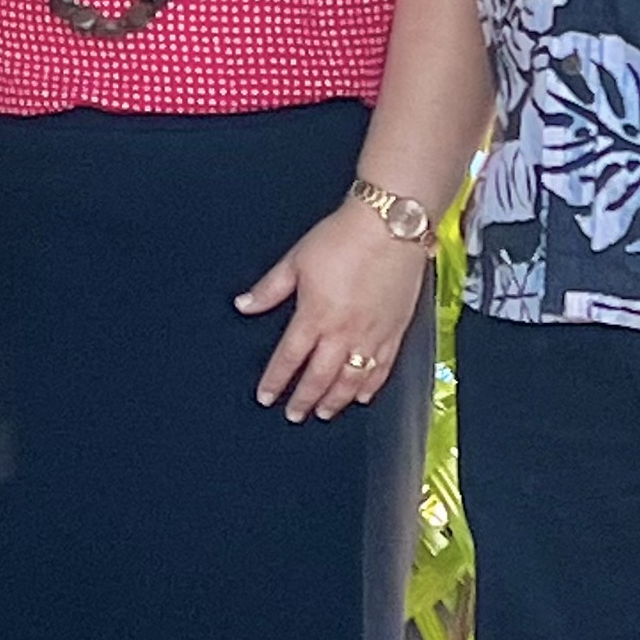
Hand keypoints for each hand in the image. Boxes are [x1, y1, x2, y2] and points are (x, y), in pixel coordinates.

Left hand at [237, 202, 430, 422]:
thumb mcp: (296, 259)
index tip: (266, 396)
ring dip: (335, 401)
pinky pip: (382, 369)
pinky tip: (363, 396)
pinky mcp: (395, 331)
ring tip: (324, 413)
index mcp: (315, 316)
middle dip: (304, 400)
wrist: (390, 225)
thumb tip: (244, 304)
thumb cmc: (344, 237)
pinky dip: (371, 386)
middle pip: (319, 378)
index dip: (275, 381)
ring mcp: (372, 335)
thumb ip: (269, 288)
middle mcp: (343, 332)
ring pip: (351, 381)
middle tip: (294, 414)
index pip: (289, 359)